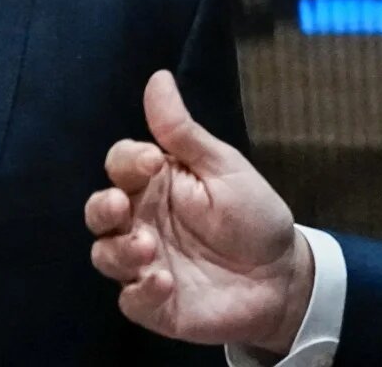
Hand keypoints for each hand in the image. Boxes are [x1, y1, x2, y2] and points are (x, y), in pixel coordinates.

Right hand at [86, 70, 313, 353]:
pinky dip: (140, 291)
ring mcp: (144, 263)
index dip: (127, 160)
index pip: (120, 164)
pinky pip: (129, 299)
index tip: (153, 160)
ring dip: (119, 251)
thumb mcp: (224, 168)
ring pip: (105, 254)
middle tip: (121, 207)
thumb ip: (183, 131)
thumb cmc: (253, 215)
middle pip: (98, 210)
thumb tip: (157, 77)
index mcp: (157, 183)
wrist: (283, 277)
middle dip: (101, 208)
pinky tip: (164, 282)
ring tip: (149, 249)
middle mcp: (142, 220)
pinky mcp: (153, 303)